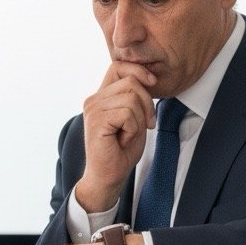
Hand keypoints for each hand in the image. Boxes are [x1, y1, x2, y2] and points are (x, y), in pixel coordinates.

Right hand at [77, 62, 156, 211]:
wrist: (109, 177)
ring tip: (127, 135)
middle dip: (146, 103)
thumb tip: (147, 77)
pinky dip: (133, 129)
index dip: (138, 71)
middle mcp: (93, 100)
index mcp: (101, 96)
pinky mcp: (96, 121)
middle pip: (131, 81)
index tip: (152, 84)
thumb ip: (135, 97)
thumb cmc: (121, 151)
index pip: (118, 67)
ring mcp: (93, 109)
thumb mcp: (134, 117)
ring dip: (139, 120)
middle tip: (144, 125)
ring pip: (131, 98)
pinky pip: (127, 113)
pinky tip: (122, 140)